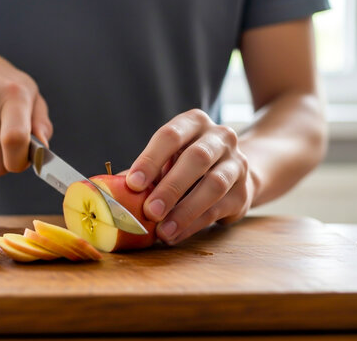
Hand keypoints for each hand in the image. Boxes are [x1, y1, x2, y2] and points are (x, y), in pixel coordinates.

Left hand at [125, 109, 254, 244]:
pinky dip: (193, 224)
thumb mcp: (168, 159)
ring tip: (162, 231)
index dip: (151, 159)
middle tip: (149, 211)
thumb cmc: (187, 164)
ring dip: (185, 211)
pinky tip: (174, 234)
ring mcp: (236, 163)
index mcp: (194, 122)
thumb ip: (146, 172)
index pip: (171, 135)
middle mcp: (220, 137)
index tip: (133, 183)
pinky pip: (218, 209)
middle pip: (197, 159)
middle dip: (170, 187)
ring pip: (213, 185)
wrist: (233, 173)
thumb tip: (112, 192)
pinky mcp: (244, 191)